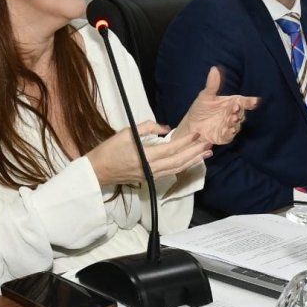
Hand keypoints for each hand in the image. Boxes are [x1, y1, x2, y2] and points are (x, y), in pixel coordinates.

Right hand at [87, 120, 211, 185]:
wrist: (97, 171)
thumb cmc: (109, 149)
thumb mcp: (126, 132)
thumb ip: (148, 127)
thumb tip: (166, 128)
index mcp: (145, 156)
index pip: (171, 149)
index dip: (186, 142)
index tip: (197, 134)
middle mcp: (151, 168)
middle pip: (178, 161)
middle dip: (195, 153)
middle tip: (209, 145)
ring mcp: (151, 175)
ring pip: (177, 169)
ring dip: (193, 161)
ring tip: (206, 153)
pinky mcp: (150, 178)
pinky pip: (171, 172)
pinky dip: (183, 166)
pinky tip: (191, 161)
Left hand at [178, 66, 259, 144]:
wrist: (191, 125)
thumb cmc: (200, 109)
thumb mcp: (205, 96)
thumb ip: (212, 84)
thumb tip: (214, 68)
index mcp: (231, 103)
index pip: (244, 101)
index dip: (250, 101)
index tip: (255, 101)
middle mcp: (233, 114)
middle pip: (241, 113)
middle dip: (240, 111)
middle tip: (235, 108)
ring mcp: (229, 125)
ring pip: (237, 124)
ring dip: (236, 122)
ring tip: (232, 119)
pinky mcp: (224, 136)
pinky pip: (229, 135)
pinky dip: (229, 133)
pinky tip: (228, 130)